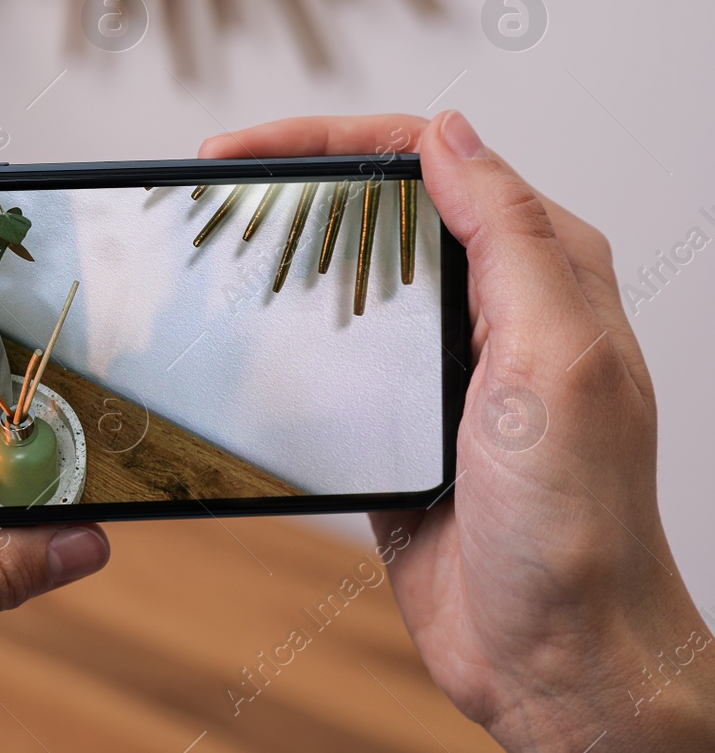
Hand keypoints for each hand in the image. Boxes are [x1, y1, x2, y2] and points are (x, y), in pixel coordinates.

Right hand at [200, 111, 714, 749]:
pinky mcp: (399, 415)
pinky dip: (284, 321)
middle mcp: (496, 304)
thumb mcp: (554, 360)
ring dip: (285, 244)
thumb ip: (511, 238)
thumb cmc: (578, 524)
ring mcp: (442, 361)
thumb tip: (451, 135)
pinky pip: (335, 346)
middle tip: (213, 179)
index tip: (245, 150)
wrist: (555, 654)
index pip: (433, 159)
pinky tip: (243, 320)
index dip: (331, 140)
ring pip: (353, 270)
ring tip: (215, 234)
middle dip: (295, 176)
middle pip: (382, 203)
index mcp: (546, 271)